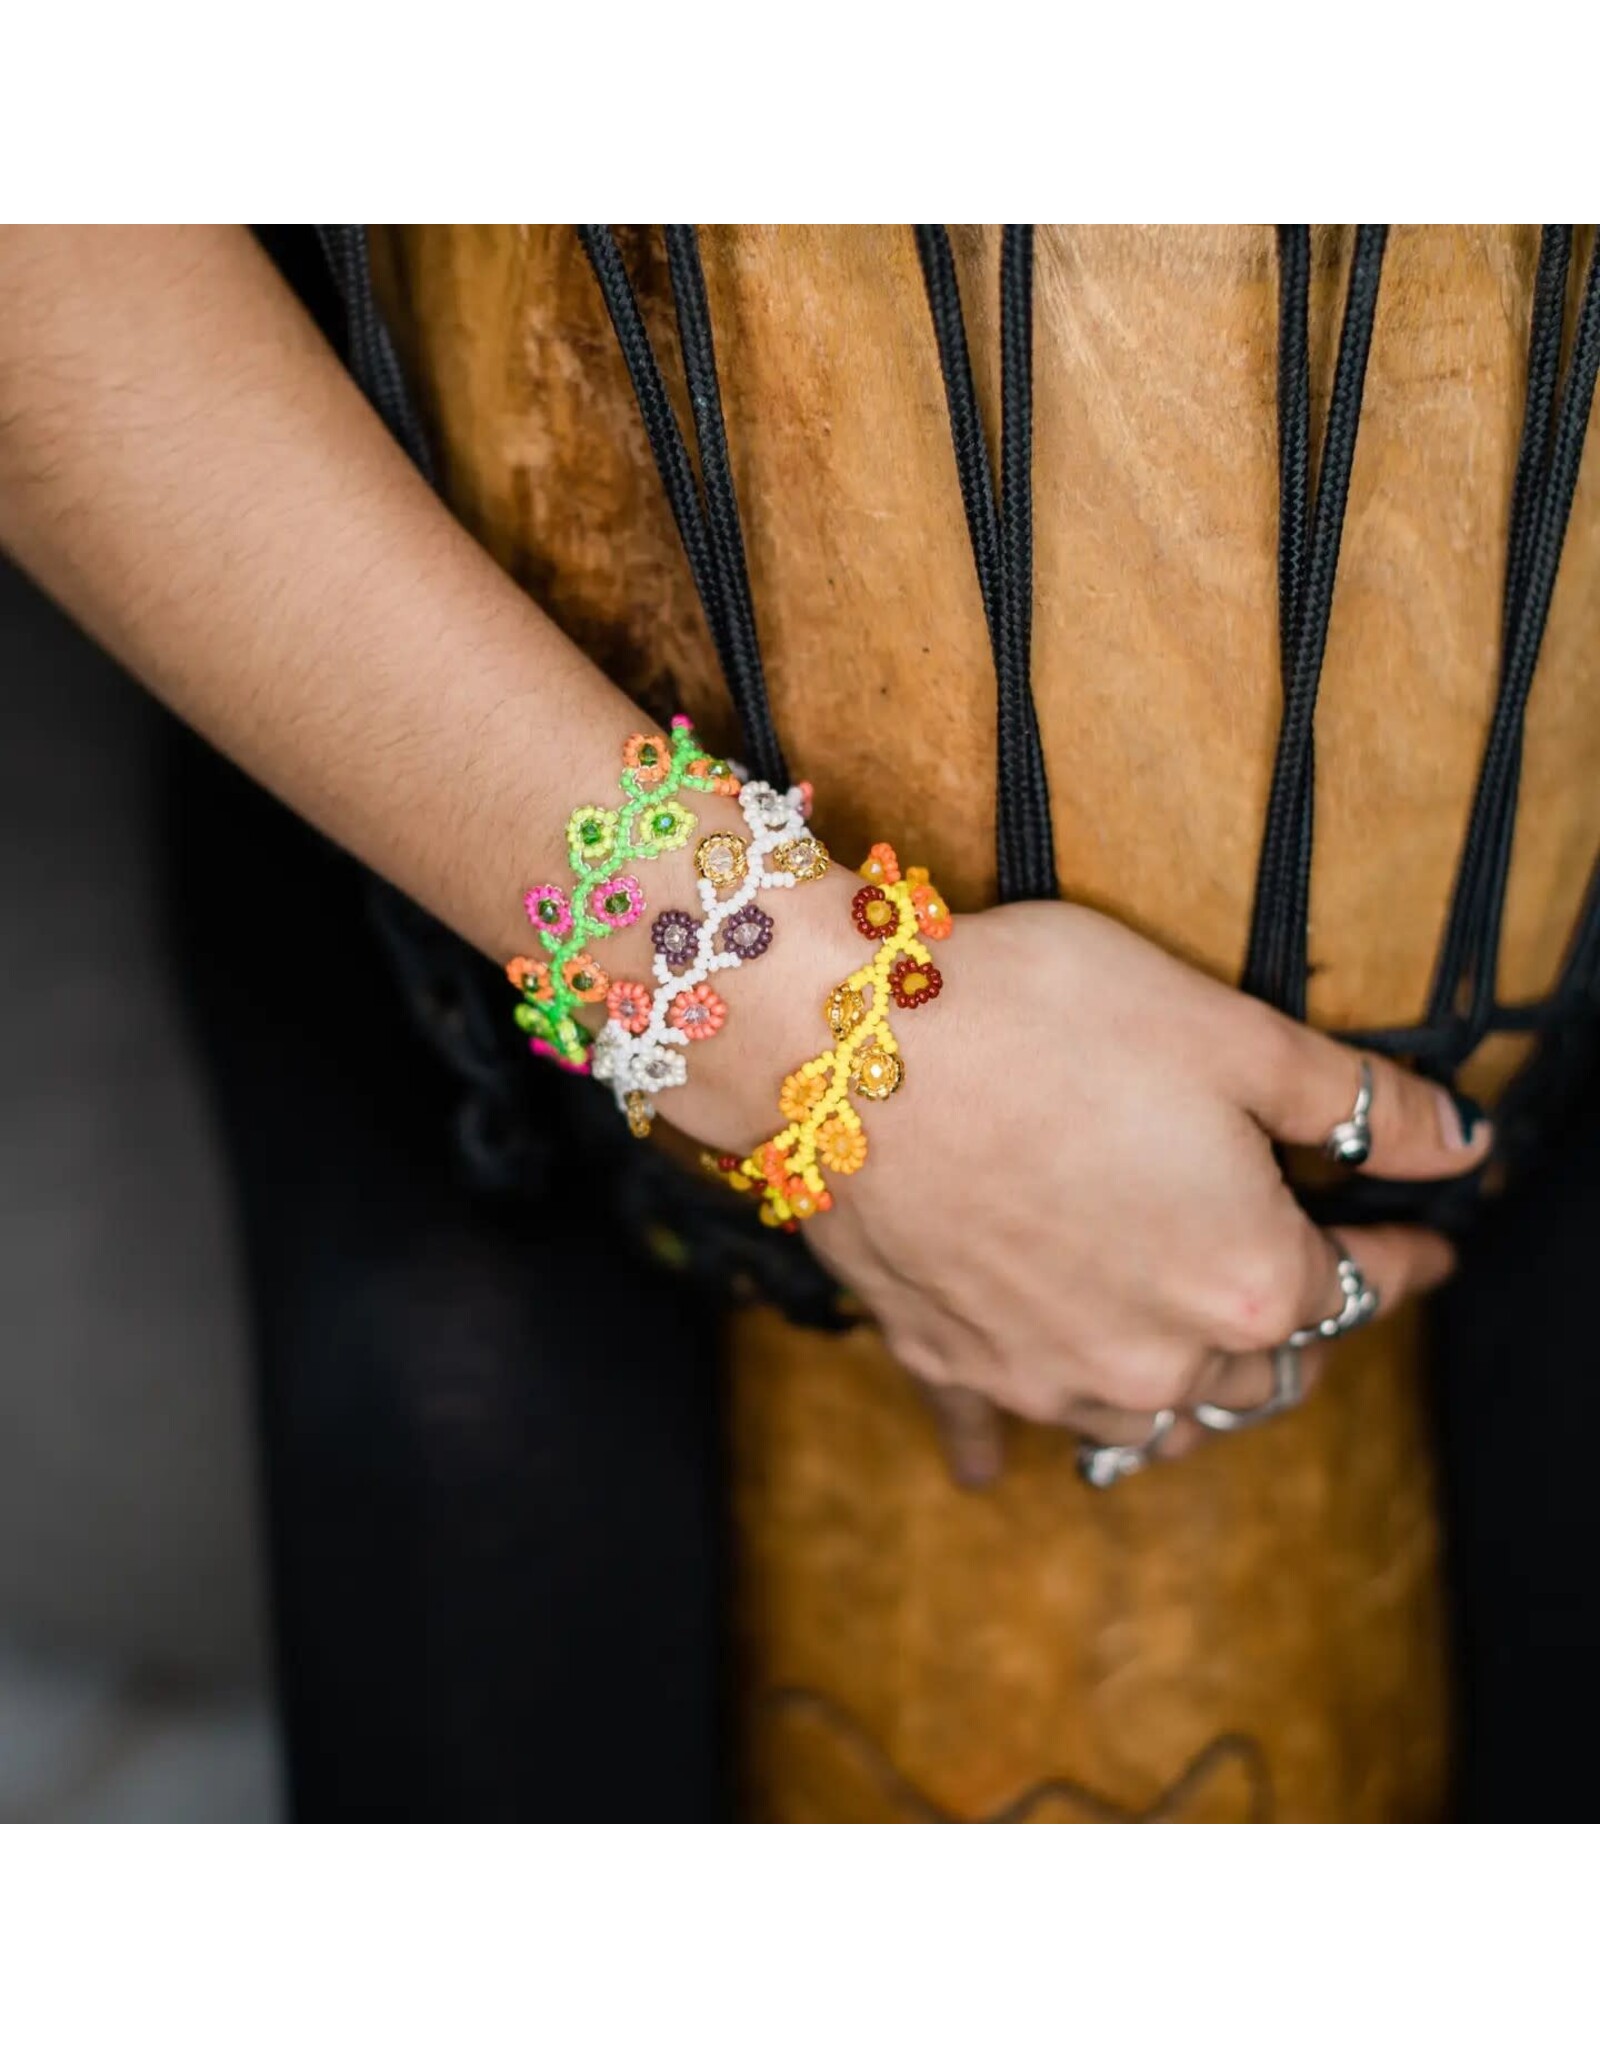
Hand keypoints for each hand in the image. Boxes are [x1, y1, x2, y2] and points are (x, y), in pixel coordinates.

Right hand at [682, 888, 1487, 1482]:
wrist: (840, 1043)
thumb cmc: (1042, 1017)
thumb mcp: (1228, 1033)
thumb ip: (1355, 1103)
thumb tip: (1462, 1144)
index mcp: (1247, 1276)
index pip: (1360, 1283)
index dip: (1404, 1258)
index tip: (1426, 1244)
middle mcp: (1155, 1354)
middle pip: (1260, 1370)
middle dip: (1300, 1335)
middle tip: (1309, 1296)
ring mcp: (1043, 1372)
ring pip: (1144, 1416)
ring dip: (1182, 1400)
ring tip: (1190, 1373)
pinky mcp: (945, 1359)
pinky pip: (986, 1426)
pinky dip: (998, 1445)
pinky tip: (989, 1471)